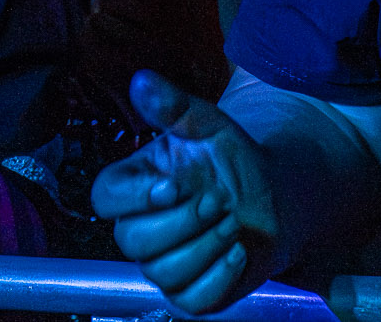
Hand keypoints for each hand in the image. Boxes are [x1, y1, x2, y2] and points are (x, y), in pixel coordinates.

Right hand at [91, 71, 280, 315]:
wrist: (276, 200)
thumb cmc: (233, 160)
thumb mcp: (208, 126)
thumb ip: (175, 107)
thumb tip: (143, 80)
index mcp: (134, 186)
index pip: (104, 199)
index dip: (134, 198)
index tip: (173, 186)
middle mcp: (140, 227)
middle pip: (132, 241)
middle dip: (182, 223)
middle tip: (218, 201)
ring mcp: (163, 264)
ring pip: (162, 272)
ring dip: (206, 247)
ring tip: (233, 222)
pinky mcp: (191, 293)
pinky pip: (192, 299)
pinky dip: (220, 277)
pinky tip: (239, 252)